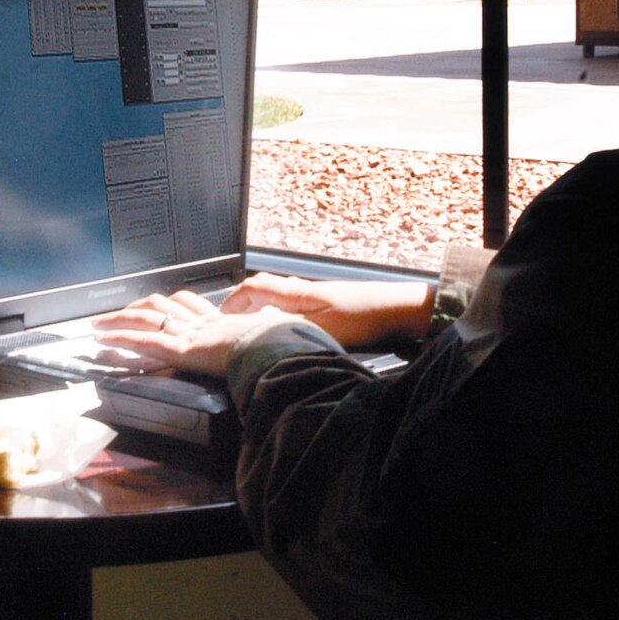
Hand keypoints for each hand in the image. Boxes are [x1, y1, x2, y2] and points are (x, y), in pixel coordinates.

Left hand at [91, 290, 295, 380]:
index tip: (156, 305)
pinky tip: (104, 338)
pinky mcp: (183, 349)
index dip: (170, 305)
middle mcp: (204, 323)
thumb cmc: (282, 347)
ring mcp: (192, 334)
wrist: (279, 349)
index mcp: (224, 322)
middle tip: (117, 312)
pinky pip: (147, 341)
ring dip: (119, 320)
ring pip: (147, 319)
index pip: (189, 306)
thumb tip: (284, 334)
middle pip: (162, 307)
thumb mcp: (278, 337)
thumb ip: (271, 335)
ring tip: (99, 325)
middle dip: (137, 308)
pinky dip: (123, 338)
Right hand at [219, 273, 433, 348]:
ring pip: (276, 297)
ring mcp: (315, 296)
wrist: (397, 308)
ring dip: (259, 309)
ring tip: (250, 328)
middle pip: (262, 289)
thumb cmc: (363, 317)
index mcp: (296, 292)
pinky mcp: (327, 304)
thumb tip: (256, 332)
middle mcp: (302, 289)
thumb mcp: (319, 328)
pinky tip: (282, 330)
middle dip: (242, 304)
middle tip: (229, 324)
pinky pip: (290, 305)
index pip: (254, 287)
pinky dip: (277, 314)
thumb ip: (286, 327)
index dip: (233, 300)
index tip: (221, 317)